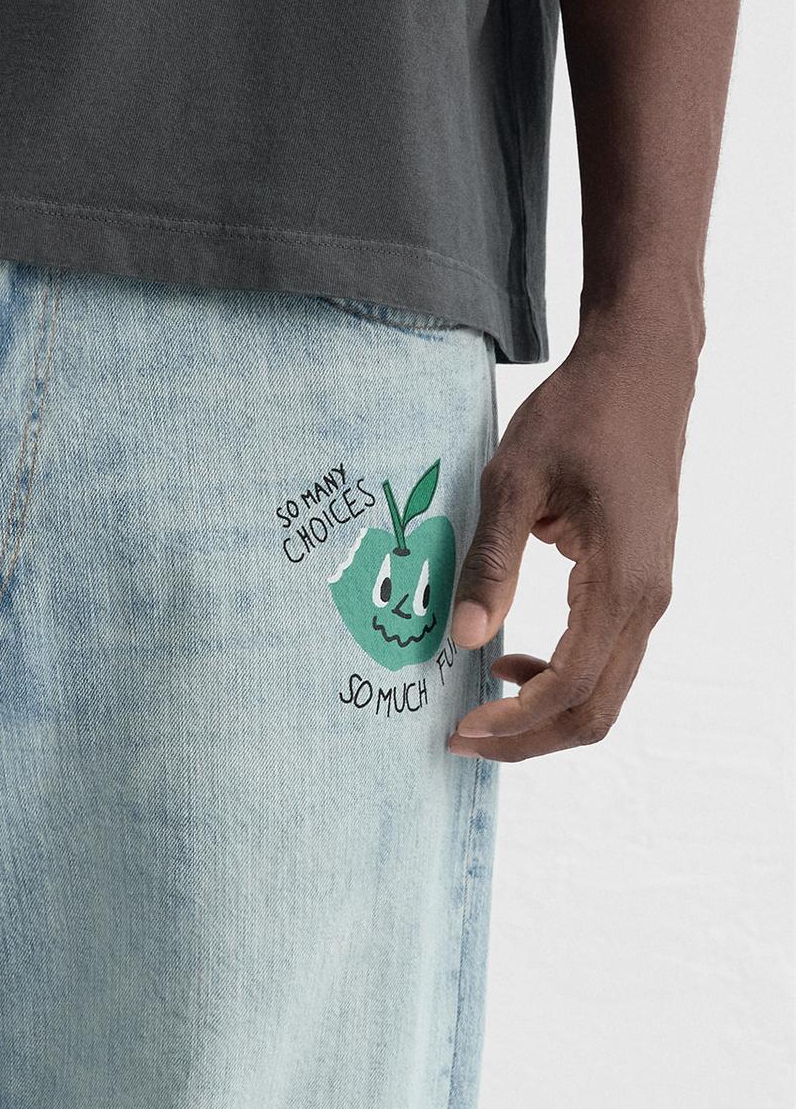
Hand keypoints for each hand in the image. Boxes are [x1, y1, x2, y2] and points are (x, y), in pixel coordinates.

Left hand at [446, 319, 693, 759]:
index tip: (458, 730)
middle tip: (463, 740)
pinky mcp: (640, 584)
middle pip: (595, 710)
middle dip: (528, 739)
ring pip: (604, 692)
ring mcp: (650, 595)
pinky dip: (558, 680)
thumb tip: (463, 639)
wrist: (640, 369)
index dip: (513, 723)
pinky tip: (509, 663)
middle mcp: (648, 600)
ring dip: (543, 714)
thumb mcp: (514, 481)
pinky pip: (605, 660)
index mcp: (622, 581)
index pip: (569, 686)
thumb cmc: (579, 413)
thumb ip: (490, 563)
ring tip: (480, 709)